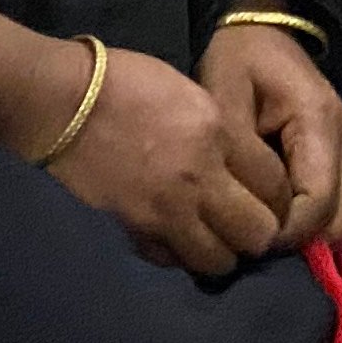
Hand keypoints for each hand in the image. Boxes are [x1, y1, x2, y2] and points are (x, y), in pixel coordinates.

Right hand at [46, 46, 295, 277]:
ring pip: (220, 259)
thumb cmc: (123, 81)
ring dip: (222, 251)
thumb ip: (219, 132)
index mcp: (218, 132)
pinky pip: (174, 260)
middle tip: (245, 224)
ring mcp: (167, 207)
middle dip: (257, 232)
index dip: (279, 198)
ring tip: (212, 236)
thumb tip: (238, 165)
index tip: (269, 200)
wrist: (62, 101)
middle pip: (257, 231)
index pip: (276, 184)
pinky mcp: (136, 227)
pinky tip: (176, 238)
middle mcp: (201, 176)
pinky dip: (180, 256)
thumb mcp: (188, 92)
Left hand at [202, 18, 341, 248]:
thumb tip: (252, 211)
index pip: (318, 202)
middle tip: (260, 235)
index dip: (286, 232)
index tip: (250, 234)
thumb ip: (240, 154)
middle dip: (302, 238)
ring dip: (316, 233)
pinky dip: (324, 222)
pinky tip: (291, 217)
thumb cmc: (239, 62)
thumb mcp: (224, 98)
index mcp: (318, 122)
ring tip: (275, 228)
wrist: (265, 32)